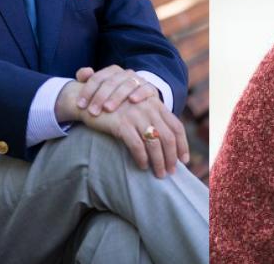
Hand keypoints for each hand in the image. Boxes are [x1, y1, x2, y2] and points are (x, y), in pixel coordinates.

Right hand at [57, 80, 188, 177]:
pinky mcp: (122, 123)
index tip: (184, 160)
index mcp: (156, 104)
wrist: (89, 99)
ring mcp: (136, 115)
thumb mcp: (136, 109)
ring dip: (158, 162)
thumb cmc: (114, 108)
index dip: (182, 144)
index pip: (176, 126)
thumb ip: (151, 119)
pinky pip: (137, 145)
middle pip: (168, 137)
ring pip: (154, 143)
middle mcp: (149, 108)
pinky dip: (141, 158)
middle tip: (170, 172)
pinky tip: (141, 166)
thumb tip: (165, 143)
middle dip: (171, 157)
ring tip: (158, 174)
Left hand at [74, 65, 157, 115]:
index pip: (97, 78)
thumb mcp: (100, 89)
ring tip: (108, 108)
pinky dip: (140, 93)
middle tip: (92, 111)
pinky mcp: (150, 89)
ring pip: (127, 85)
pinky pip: (146, 89)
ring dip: (116, 97)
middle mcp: (125, 74)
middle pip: (111, 82)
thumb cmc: (114, 96)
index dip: (87, 91)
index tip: (81, 105)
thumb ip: (87, 79)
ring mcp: (138, 80)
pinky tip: (133, 100)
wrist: (139, 99)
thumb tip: (84, 73)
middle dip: (100, 97)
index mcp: (112, 72)